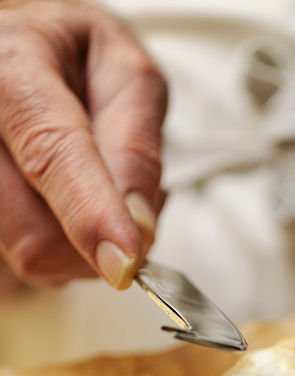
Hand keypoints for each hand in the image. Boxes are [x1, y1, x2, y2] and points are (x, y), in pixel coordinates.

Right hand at [0, 0, 166, 289]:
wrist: (30, 53)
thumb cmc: (79, 61)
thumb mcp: (127, 76)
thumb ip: (137, 147)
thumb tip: (140, 226)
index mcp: (12, 71)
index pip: (51, 154)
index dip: (92, 215)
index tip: (125, 262)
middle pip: (35, 233)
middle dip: (98, 241)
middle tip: (128, 207)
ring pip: (31, 254)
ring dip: (83, 247)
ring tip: (96, 194)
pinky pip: (27, 261)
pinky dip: (64, 251)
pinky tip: (68, 207)